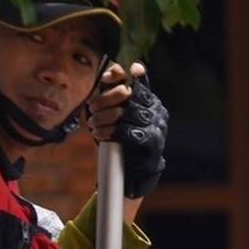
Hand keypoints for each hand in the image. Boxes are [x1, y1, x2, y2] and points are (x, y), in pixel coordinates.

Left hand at [87, 61, 167, 198]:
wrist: (134, 174)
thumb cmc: (123, 141)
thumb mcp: (117, 116)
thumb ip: (114, 96)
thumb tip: (109, 74)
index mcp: (150, 101)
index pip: (140, 82)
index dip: (128, 75)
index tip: (111, 75)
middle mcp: (157, 111)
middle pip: (131, 95)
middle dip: (107, 99)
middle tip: (91, 107)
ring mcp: (157, 128)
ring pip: (129, 113)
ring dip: (106, 117)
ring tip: (93, 125)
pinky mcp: (152, 144)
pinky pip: (129, 133)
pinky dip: (111, 132)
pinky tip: (100, 135)